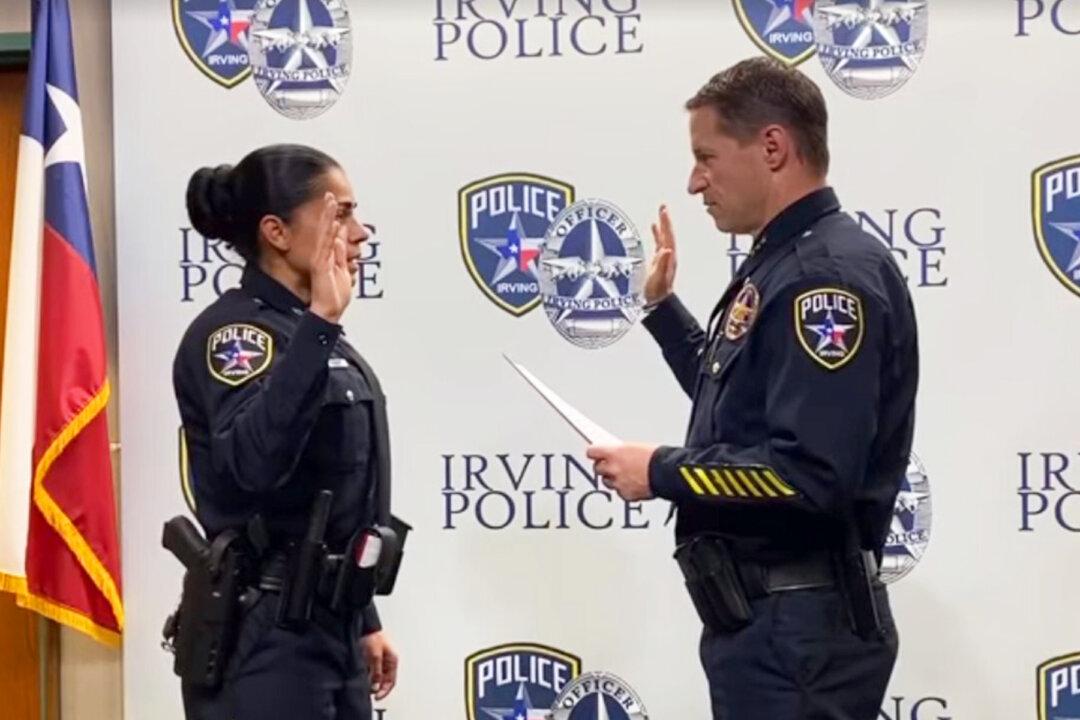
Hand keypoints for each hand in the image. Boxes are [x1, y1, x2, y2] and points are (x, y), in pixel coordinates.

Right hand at [309, 193, 352, 323]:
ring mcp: (321, 259)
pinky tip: (333, 221)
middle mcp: (323, 255)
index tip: (334, 203)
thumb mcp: (343, 271)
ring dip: (327, 216)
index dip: (332, 218)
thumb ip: (341, 255)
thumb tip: (341, 238)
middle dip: (328, 212)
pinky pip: (326, 246)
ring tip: (329, 200)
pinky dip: (329, 233)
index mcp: (329, 257)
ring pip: (325, 233)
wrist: (328, 311)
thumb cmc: (334, 297)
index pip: (331, 233)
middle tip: (329, 196)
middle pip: (326, 229)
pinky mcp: (321, 265)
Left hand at [360, 630, 398, 700]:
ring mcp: (380, 661)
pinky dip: (368, 677)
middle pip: (384, 681)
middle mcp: (387, 662)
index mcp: (392, 661)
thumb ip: (376, 672)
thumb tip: (376, 687)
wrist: (365, 627)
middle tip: (369, 693)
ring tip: (365, 687)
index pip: (391, 682)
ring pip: (377, 678)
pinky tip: (363, 679)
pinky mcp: (372, 660)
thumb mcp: (375, 656)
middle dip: (377, 688)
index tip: (377, 697)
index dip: (384, 691)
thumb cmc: (373, 637)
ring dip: (372, 683)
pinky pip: (372, 672)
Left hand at [586, 443, 657, 501]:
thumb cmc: (657, 457)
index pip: (592, 452)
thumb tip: (616, 454)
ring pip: (607, 482)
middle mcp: (613, 469)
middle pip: (597, 468)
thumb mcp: (636, 447)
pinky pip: (620, 492)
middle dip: (603, 466)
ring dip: (613, 479)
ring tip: (626, 474)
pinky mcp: (626, 495)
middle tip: (612, 465)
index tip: (595, 453)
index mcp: (614, 453)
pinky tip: (634, 483)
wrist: (668, 473)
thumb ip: (621, 452)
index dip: (594, 453)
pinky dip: (625, 489)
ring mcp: (618, 483)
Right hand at [644, 204, 676, 304]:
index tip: (664, 211)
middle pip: (668, 234)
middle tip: (663, 206)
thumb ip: (662, 264)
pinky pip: (658, 242)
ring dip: (662, 225)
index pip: (668, 237)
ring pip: (664, 237)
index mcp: (668, 258)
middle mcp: (668, 256)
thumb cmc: (656, 293)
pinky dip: (656, 234)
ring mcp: (663, 258)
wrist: (656, 303)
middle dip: (665, 220)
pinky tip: (653, 228)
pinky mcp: (657, 261)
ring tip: (660, 213)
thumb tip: (666, 249)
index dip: (666, 224)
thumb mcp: (657, 279)